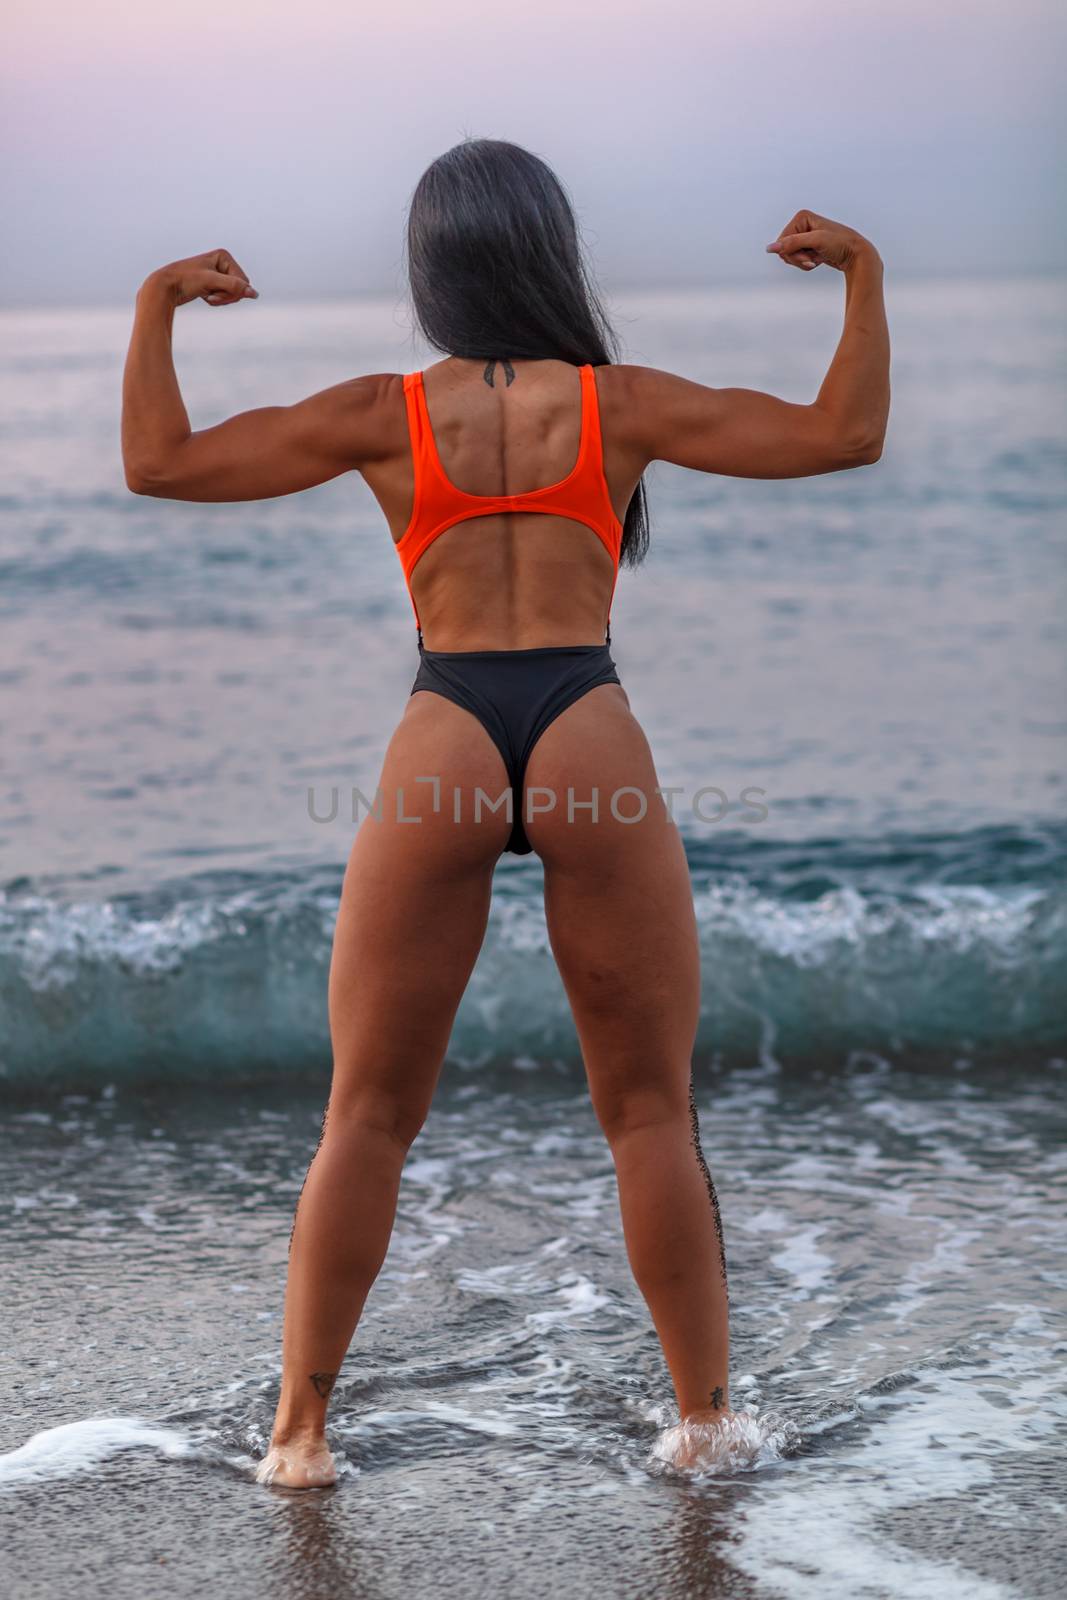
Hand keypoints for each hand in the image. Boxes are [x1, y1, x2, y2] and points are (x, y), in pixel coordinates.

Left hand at [142, 249, 258, 306]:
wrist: (165, 287)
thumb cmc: (185, 280)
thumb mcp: (211, 282)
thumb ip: (233, 286)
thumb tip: (254, 293)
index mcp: (223, 256)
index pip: (243, 281)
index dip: (232, 291)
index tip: (213, 292)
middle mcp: (222, 263)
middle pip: (239, 287)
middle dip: (226, 296)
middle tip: (210, 297)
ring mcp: (217, 274)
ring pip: (232, 294)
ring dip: (220, 299)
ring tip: (206, 297)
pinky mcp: (212, 283)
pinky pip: (224, 296)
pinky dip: (216, 300)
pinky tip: (204, 297)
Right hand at [765, 211, 877, 272]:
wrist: (856, 254)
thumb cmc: (840, 243)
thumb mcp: (816, 242)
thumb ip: (792, 244)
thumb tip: (770, 248)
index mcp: (802, 217)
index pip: (782, 241)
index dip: (793, 252)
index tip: (809, 254)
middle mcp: (802, 224)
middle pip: (785, 249)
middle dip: (798, 258)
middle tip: (813, 259)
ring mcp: (805, 236)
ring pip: (791, 256)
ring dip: (803, 262)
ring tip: (817, 259)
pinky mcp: (809, 246)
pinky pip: (798, 259)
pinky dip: (807, 263)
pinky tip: (819, 259)